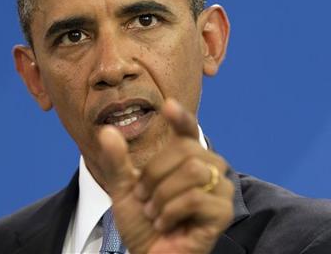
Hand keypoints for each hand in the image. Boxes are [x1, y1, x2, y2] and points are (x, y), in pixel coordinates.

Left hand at [98, 98, 234, 252]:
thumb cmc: (142, 223)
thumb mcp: (124, 189)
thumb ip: (117, 161)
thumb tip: (107, 131)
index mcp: (186, 160)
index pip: (188, 131)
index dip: (181, 117)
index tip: (168, 105)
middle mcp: (209, 170)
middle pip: (187, 151)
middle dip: (155, 174)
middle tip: (144, 198)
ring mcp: (219, 190)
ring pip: (193, 172)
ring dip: (162, 195)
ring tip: (154, 213)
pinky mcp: (223, 212)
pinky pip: (196, 198)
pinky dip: (171, 211)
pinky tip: (164, 223)